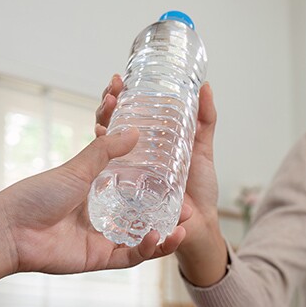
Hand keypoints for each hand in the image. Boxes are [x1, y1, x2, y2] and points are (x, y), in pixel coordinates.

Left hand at [0, 125, 188, 274]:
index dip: (157, 184)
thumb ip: (106, 151)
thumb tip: (135, 131)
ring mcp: (102, 238)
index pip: (135, 188)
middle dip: (168, 214)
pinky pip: (130, 256)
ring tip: (183, 226)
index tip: (177, 176)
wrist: (11, 228)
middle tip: (189, 207)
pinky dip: (147, 249)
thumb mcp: (77, 168)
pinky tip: (159, 237)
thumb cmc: (36, 194)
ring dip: (165, 235)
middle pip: (144, 216)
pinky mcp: (99, 258)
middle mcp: (103, 215)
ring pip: (142, 239)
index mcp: (98, 192)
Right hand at [96, 74, 226, 284]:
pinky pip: (106, 174)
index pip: (122, 118)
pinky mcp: (121, 195)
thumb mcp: (202, 151)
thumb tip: (205, 86)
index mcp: (144, 149)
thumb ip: (205, 120)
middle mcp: (128, 162)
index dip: (116, 98)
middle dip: (106, 105)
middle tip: (113, 89)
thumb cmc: (200, 192)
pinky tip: (102, 134)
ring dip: (102, 122)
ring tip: (110, 104)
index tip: (118, 79)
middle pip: (108, 128)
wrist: (201, 227)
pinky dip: (101, 151)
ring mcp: (122, 179)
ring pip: (102, 146)